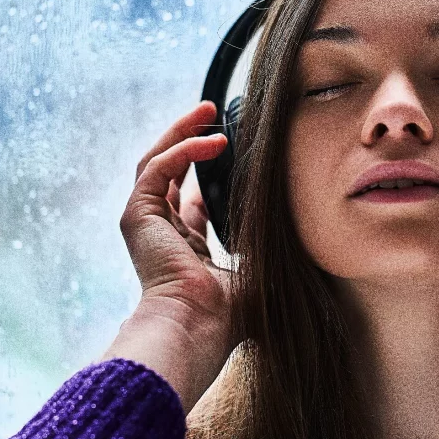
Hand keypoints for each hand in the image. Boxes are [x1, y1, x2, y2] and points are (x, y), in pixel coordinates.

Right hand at [107, 101, 237, 413]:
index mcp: (186, 250)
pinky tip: (212, 141)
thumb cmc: (227, 314)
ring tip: (207, 112)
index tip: (234, 148)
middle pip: (171, 172)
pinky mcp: (138, 214)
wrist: (196, 326)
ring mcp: (146, 223)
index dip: (210, 171)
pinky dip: (183, 148)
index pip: (192, 202)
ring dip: (182, 133)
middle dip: (191, 140)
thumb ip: (267, 247)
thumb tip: (301, 229)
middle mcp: (162, 234)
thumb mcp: (257, 271)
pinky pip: (157, 167)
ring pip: (158, 162)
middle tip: (214, 116)